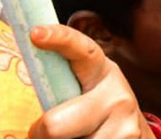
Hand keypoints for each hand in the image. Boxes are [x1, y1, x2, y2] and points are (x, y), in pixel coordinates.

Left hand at [27, 25, 153, 138]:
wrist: (133, 134)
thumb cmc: (95, 111)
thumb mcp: (85, 90)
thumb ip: (63, 86)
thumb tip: (27, 89)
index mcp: (101, 72)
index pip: (81, 50)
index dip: (60, 39)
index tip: (36, 33)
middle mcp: (116, 97)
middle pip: (54, 125)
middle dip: (42, 133)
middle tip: (48, 133)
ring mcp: (123, 127)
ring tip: (80, 138)